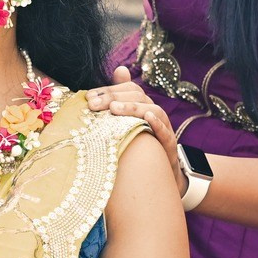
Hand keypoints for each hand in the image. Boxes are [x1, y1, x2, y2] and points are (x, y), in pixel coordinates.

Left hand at [84, 66, 184, 191]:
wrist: (155, 172)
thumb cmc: (137, 144)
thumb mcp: (123, 125)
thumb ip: (112, 105)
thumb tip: (105, 84)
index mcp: (142, 105)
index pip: (129, 89)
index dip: (110, 90)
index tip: (89, 96)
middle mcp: (153, 113)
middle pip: (138, 96)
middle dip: (114, 97)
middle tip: (94, 104)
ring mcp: (163, 127)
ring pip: (154, 110)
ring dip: (133, 107)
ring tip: (114, 108)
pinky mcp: (168, 144)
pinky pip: (166, 132)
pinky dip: (158, 123)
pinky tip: (147, 118)